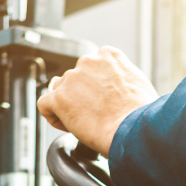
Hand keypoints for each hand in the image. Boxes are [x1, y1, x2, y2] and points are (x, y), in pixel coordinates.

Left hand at [37, 47, 156, 156]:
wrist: (133, 130)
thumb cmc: (140, 114)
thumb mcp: (137, 84)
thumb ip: (119, 78)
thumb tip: (112, 88)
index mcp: (108, 55)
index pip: (91, 68)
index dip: (93, 88)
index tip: (101, 103)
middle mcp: (88, 61)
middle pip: (74, 80)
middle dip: (80, 97)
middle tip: (94, 116)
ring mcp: (72, 78)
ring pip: (60, 92)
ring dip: (68, 107)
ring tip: (85, 123)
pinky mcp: (60, 98)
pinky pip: (44, 105)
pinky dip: (52, 117)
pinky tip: (67, 125)